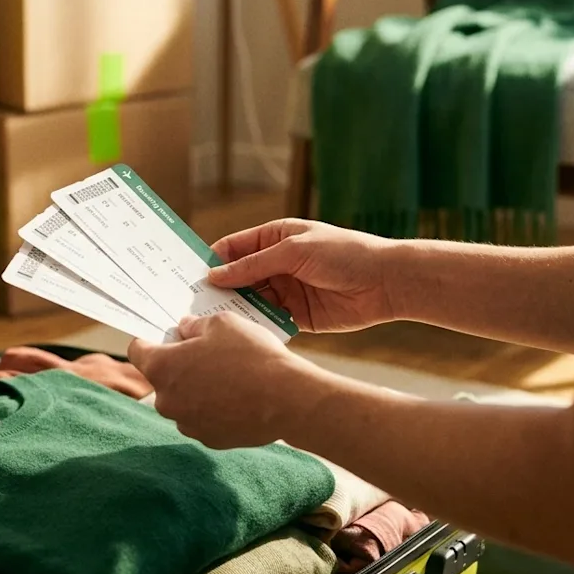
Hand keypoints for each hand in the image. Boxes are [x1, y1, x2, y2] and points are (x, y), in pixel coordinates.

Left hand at [128, 313, 318, 448]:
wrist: (287, 399)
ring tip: (227, 375)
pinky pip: (203, 418)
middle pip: (161, 378)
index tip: (166, 337)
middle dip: (178, 365)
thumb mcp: (222, 324)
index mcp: (162, 368)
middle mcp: (167, 401)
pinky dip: (213, 408)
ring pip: (183, 400)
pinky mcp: (209, 439)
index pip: (136, 351)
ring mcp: (187, 424)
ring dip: (196, 388)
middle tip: (207, 352)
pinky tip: (237, 396)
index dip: (149, 340)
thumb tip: (185, 329)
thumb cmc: (251, 356)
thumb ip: (195, 325)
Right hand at [209, 219, 397, 332]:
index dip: (211, 261)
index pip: (233, 248)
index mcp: (274, 238)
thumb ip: (253, 265)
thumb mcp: (294, 252)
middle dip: (218, 290)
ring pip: (250, 301)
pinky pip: (268, 321)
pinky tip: (240, 335)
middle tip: (192, 306)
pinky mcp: (296, 316)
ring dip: (235, 311)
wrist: (385, 283)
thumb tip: (214, 275)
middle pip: (237, 278)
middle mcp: (276, 264)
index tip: (188, 278)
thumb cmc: (343, 254)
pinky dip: (256, 326)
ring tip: (212, 324)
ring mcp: (285, 291)